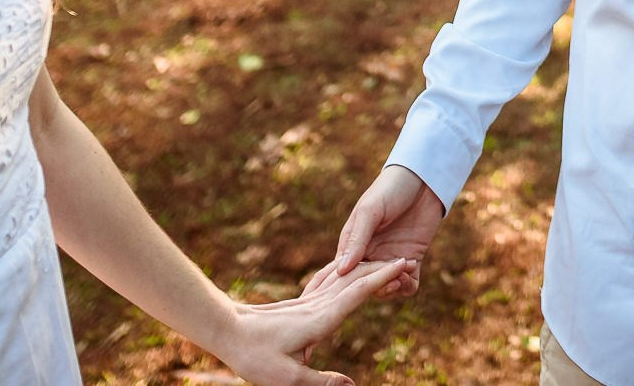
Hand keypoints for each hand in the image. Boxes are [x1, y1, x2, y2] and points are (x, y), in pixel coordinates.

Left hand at [216, 257, 413, 385]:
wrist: (225, 328)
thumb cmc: (254, 355)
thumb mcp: (288, 378)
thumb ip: (321, 382)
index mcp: (320, 319)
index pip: (358, 293)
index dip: (382, 278)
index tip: (403, 263)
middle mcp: (317, 306)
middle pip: (356, 281)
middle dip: (382, 269)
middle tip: (408, 260)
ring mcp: (308, 303)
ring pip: (344, 281)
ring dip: (367, 271)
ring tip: (387, 264)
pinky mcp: (300, 305)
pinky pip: (332, 286)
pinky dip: (349, 278)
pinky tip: (351, 276)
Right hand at [304, 165, 443, 299]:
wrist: (422, 179)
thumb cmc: (389, 189)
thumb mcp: (370, 211)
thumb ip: (357, 239)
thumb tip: (341, 270)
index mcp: (353, 244)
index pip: (345, 273)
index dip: (349, 283)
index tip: (359, 283)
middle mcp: (370, 255)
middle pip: (365, 286)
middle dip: (375, 287)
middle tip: (387, 278)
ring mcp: (391, 258)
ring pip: (386, 288)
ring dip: (392, 287)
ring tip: (400, 274)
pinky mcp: (412, 259)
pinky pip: (408, 285)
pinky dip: (408, 286)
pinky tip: (410, 272)